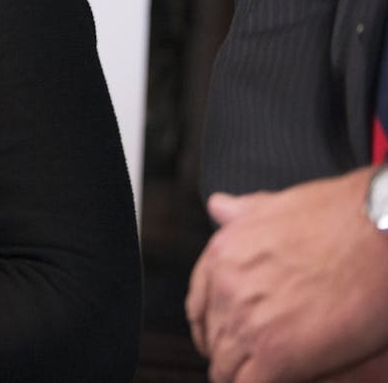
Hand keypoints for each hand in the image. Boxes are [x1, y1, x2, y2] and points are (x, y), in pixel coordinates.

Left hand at [185, 167, 387, 381]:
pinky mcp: (277, 355)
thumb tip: (219, 207)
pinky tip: (278, 382)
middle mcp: (226, 288)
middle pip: (213, 342)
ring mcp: (248, 322)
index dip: (215, 330)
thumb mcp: (276, 205)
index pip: (199, 308)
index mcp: (221, 255)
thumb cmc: (341, 215)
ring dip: (242, 376)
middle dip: (230, 356)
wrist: (380, 231)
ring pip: (225, 369)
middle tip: (251, 367)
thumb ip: (243, 211)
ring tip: (264, 377)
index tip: (229, 342)